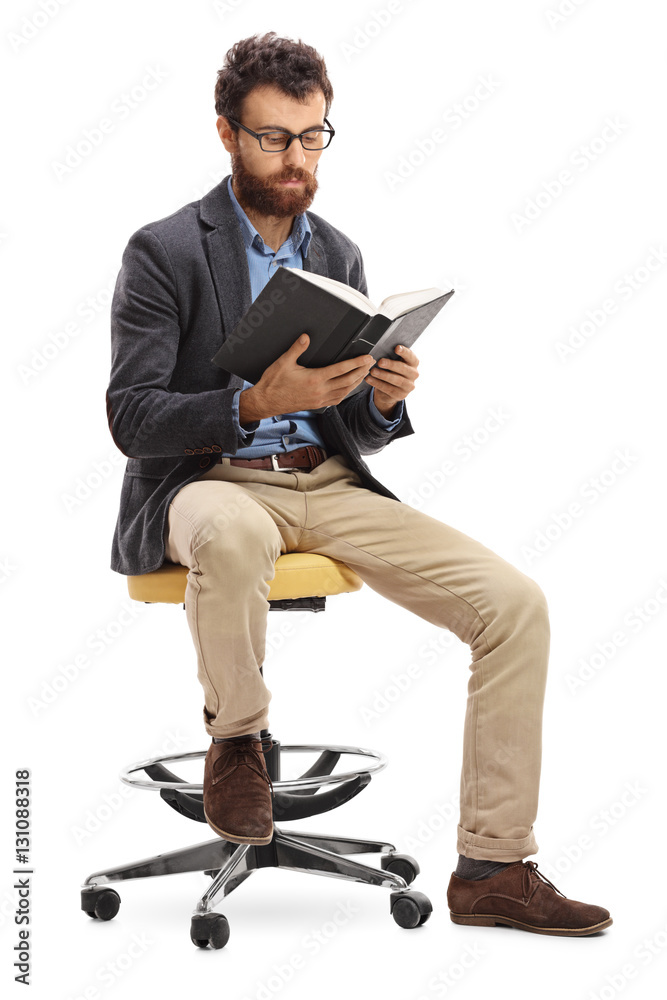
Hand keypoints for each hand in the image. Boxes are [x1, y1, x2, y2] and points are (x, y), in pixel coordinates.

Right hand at [245, 333, 374, 418]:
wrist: (266, 402)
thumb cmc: (273, 383)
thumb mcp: (283, 362)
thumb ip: (297, 349)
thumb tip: (306, 337)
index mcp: (315, 379)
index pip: (341, 369)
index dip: (356, 363)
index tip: (366, 357)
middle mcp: (320, 391)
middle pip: (348, 381)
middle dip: (361, 371)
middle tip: (370, 363)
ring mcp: (320, 400)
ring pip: (345, 392)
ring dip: (357, 382)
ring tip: (364, 373)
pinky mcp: (317, 405)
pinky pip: (337, 399)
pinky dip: (347, 392)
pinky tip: (349, 387)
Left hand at [364, 345, 419, 417]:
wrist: (392, 390)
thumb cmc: (392, 371)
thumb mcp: (394, 363)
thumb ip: (392, 357)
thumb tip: (380, 349)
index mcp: (413, 363)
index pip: (411, 356)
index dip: (404, 352)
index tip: (396, 348)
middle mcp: (414, 374)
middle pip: (403, 368)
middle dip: (391, 364)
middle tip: (380, 362)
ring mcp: (408, 386)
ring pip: (396, 380)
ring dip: (383, 375)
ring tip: (372, 371)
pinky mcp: (401, 395)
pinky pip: (388, 389)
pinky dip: (377, 383)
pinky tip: (369, 379)